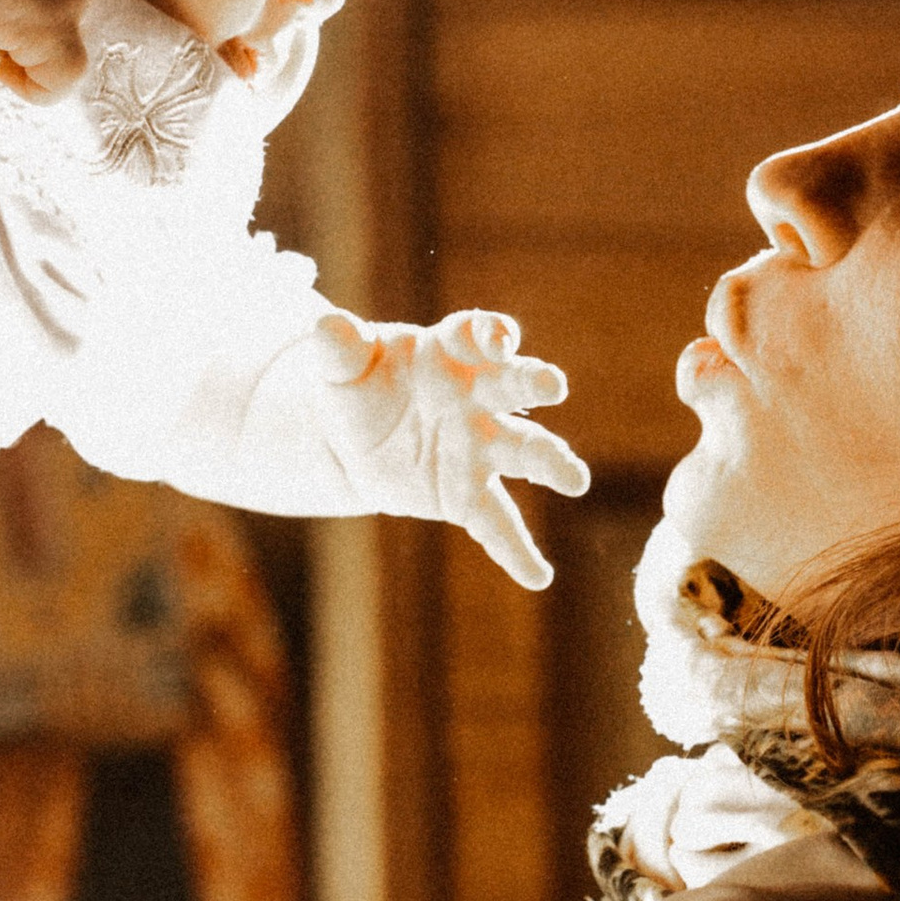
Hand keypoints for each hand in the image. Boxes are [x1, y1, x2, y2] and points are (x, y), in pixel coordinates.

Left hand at [310, 306, 590, 589]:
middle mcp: (479, 396)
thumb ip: (339, 345)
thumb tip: (325, 324)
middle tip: (554, 384)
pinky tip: (538, 576)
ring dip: (552, 462)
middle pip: (514, 386)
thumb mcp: (341, 364)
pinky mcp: (469, 493)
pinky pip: (496, 523)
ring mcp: (480, 446)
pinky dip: (516, 550)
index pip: (477, 334)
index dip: (491, 332)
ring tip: (575, 480)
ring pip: (525, 451)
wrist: (354, 437)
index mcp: (451, 353)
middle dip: (534, 382)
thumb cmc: (360, 385)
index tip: (499, 337)